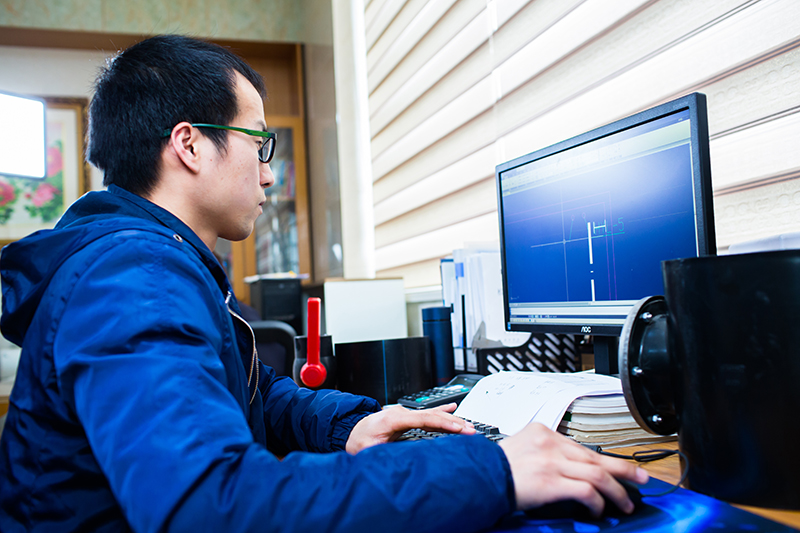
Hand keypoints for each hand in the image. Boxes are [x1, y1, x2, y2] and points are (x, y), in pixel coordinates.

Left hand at [345, 403, 475, 453]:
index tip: (458, 429)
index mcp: (394, 418)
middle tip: (471, 430)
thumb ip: (384, 454)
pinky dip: (442, 412)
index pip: (424, 419)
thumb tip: (401, 460)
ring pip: (433, 415)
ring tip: (469, 426)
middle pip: (433, 415)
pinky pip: (428, 414)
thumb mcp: (368, 450)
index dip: (443, 423)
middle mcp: (401, 413)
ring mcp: (405, 414)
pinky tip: (453, 409)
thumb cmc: (357, 440)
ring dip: (451, 419)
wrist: (349, 431)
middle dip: (453, 422)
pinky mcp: (406, 418)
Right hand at [498, 423, 647, 516]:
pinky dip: (597, 503)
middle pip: (597, 457)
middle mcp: (550, 444)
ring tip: (624, 503)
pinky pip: (586, 492)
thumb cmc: (497, 468)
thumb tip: (569, 468)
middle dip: (623, 469)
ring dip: (616, 492)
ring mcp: (552, 462)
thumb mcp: (522, 448)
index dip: (603, 461)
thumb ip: (545, 452)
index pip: (581, 447)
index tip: (614, 468)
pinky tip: (599, 511)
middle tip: (640, 478)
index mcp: (543, 432)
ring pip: (598, 474)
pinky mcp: (553, 481)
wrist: (480, 477)